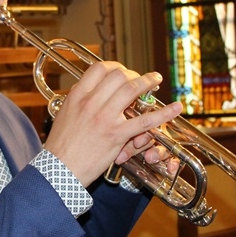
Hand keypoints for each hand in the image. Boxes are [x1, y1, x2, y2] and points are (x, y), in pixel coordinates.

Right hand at [43, 62, 182, 186]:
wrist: (59, 170)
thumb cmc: (60, 146)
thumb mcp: (64, 115)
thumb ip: (78, 100)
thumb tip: (88, 90)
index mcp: (77, 96)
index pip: (99, 69)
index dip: (115, 66)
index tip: (122, 71)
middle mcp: (91, 103)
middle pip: (118, 76)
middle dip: (133, 74)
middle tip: (140, 80)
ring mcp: (105, 118)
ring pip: (132, 90)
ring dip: (148, 82)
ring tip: (156, 81)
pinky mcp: (117, 135)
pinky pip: (145, 121)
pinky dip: (164, 114)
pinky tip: (176, 108)